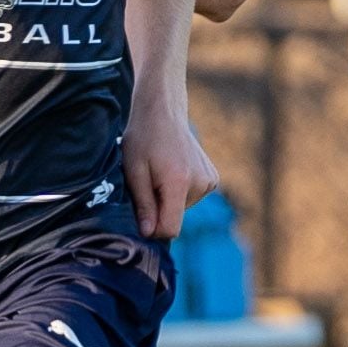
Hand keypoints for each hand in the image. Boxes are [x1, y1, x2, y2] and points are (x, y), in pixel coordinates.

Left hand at [123, 95, 222, 241]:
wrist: (163, 113)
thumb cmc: (143, 140)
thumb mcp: (133, 172)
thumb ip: (143, 205)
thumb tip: (148, 234)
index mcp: (179, 182)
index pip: (171, 228)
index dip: (153, 229)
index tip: (142, 217)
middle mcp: (200, 183)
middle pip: (176, 218)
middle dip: (159, 209)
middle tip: (149, 183)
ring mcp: (210, 181)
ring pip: (183, 208)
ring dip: (169, 198)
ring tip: (160, 173)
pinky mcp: (213, 178)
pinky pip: (192, 198)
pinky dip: (180, 191)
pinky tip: (173, 171)